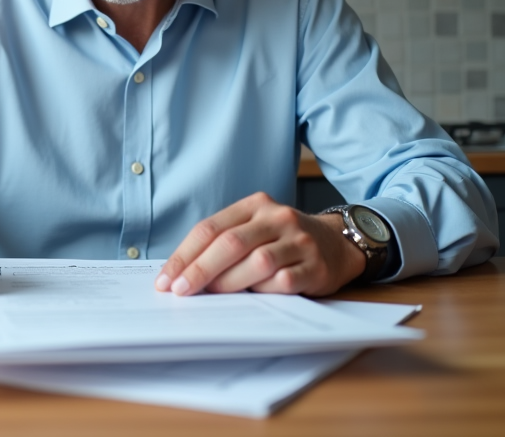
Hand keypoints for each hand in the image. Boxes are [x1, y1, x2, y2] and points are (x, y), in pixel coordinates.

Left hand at [154, 192, 365, 296]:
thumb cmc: (284, 240)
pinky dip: (263, 291)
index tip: (166, 278)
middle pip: (230, 243)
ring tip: (212, 296)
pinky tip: (252, 298)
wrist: (338, 244)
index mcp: (255, 205)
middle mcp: (277, 218)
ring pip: (257, 262)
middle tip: (180, 291)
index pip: (210, 228)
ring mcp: (299, 240)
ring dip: (229, 282)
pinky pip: (283, 281)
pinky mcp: (315, 266)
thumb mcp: (255, 229)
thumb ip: (224, 244)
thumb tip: (182, 274)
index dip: (185, 254)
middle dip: (200, 269)